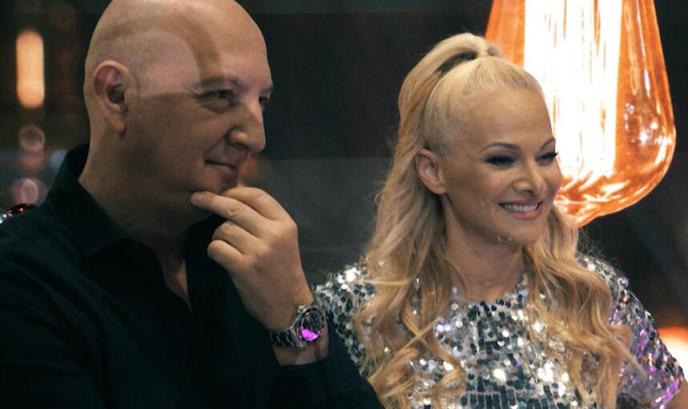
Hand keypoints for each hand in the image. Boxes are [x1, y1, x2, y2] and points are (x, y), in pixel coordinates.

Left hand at [190, 187, 312, 329]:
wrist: (289, 305)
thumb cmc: (283, 269)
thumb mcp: (284, 239)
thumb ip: (264, 218)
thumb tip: (234, 192)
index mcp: (285, 224)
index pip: (257, 195)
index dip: (235, 191)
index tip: (221, 192)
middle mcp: (273, 234)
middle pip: (235, 208)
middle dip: (212, 200)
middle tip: (197, 197)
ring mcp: (258, 251)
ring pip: (223, 228)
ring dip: (217, 235)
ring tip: (224, 244)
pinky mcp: (244, 268)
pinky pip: (217, 248)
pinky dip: (214, 250)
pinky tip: (220, 256)